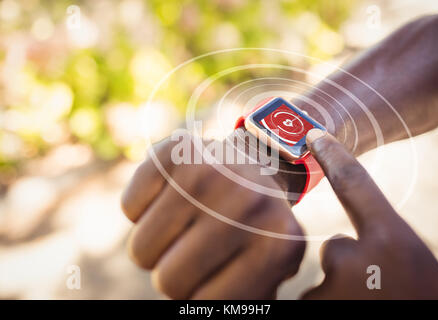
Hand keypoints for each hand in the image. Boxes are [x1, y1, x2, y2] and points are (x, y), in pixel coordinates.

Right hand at [121, 131, 304, 298]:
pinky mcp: (175, 151)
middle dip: (173, 275)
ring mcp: (209, 172)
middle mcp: (247, 203)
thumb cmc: (255, 224)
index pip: (206, 304)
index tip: (209, 278)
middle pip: (168, 281)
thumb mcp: (266, 267)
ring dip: (155, 246)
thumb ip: (242, 296)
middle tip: (192, 252)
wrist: (256, 163)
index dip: (198, 298)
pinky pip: (130, 208)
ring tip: (184, 225)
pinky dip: (142, 210)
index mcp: (277, 245)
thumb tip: (200, 304)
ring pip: (141, 248)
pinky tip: (172, 196)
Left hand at [302, 129, 437, 298]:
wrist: (431, 319)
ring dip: (339, 295)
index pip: (354, 184)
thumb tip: (331, 241)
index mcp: (391, 239)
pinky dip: (327, 306)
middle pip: (335, 251)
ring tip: (370, 303)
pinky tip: (359, 304)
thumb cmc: (426, 294)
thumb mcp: (408, 261)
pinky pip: (308, 303)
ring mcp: (331, 291)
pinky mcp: (314, 309)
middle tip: (380, 290)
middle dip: (350, 267)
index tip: (315, 135)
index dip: (334, 156)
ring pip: (322, 283)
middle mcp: (356, 259)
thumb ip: (372, 243)